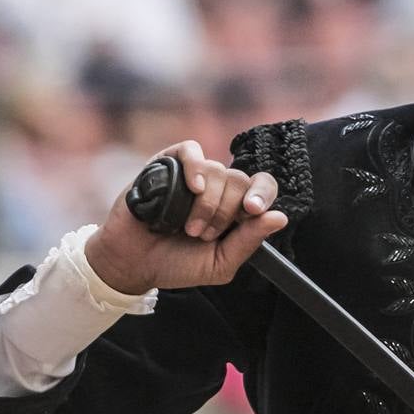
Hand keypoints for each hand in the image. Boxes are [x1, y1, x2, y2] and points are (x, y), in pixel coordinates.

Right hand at [84, 140, 289, 295]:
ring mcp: (192, 173)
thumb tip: (279, 217)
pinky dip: (195, 166)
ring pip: (216, 169)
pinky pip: (190, 149)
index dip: (263, 193)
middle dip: (225, 212)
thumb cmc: (176, 264)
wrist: (133, 263)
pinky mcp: (166, 164)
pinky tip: (192, 187)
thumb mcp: (220, 263)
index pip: (262, 186)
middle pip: (239, 180)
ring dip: (206, 203)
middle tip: (203, 235)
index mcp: (234, 207)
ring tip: (188, 227)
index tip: (253, 210)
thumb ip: (249, 241)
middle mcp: (217, 187)